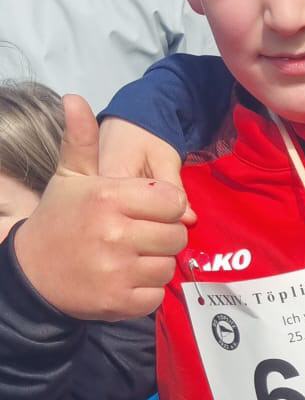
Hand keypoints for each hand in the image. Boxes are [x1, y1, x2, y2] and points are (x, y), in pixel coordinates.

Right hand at [13, 95, 193, 321]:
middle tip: (139, 236)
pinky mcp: (120, 302)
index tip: (146, 211)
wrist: (32, 271)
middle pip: (176, 234)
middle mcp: (116, 233)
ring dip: (156, 262)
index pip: (173, 201)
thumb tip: (74, 98)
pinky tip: (126, 279)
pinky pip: (157, 294)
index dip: (165, 207)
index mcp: (109, 197)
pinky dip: (147, 290)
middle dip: (163, 235)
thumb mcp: (70, 177)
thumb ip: (81, 140)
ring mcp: (118, 270)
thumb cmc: (59, 219)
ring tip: (131, 257)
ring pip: (169, 265)